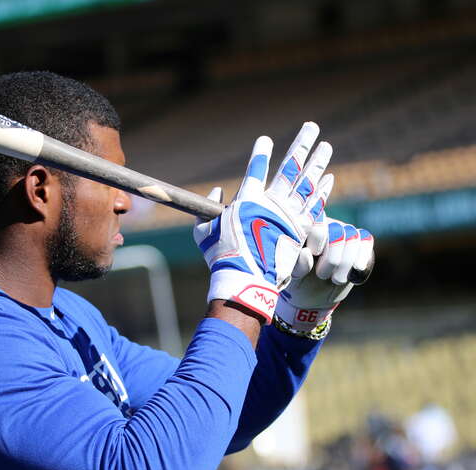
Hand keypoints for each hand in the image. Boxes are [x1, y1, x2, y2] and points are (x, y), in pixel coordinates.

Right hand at [194, 122, 333, 322]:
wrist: (245, 279)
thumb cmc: (222, 258)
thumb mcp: (204, 232)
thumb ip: (208, 210)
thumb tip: (217, 192)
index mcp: (246, 201)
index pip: (255, 170)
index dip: (261, 153)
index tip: (266, 139)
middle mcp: (271, 203)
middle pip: (290, 168)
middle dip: (301, 145)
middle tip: (311, 127)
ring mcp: (289, 216)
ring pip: (307, 182)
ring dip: (317, 162)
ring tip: (326, 145)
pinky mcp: (301, 230)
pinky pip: (315, 205)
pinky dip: (321, 190)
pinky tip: (328, 177)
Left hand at [276, 217, 374, 330]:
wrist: (313, 296)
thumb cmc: (298, 282)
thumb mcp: (293, 276)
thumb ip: (297, 265)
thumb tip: (307, 253)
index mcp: (306, 229)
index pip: (317, 220)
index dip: (319, 236)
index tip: (314, 254)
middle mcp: (325, 226)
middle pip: (338, 231)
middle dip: (333, 258)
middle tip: (322, 275)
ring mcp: (342, 232)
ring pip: (353, 236)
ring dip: (346, 262)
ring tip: (335, 279)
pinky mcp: (358, 242)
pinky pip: (365, 240)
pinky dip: (362, 257)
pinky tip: (355, 271)